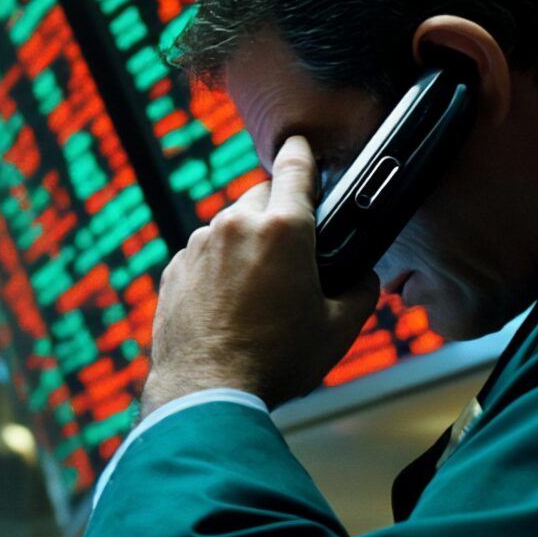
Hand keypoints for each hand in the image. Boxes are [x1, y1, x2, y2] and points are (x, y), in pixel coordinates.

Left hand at [145, 135, 379, 413]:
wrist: (206, 392)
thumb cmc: (274, 361)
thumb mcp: (338, 330)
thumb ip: (360, 291)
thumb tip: (363, 277)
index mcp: (284, 229)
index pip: (297, 167)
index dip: (303, 152)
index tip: (301, 144)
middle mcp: (236, 225)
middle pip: (263, 196)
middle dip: (278, 213)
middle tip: (293, 254)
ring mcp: (199, 245)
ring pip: (230, 227)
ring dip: (246, 245)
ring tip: (259, 293)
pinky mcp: (174, 269)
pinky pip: (204, 255)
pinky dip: (217, 269)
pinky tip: (229, 306)